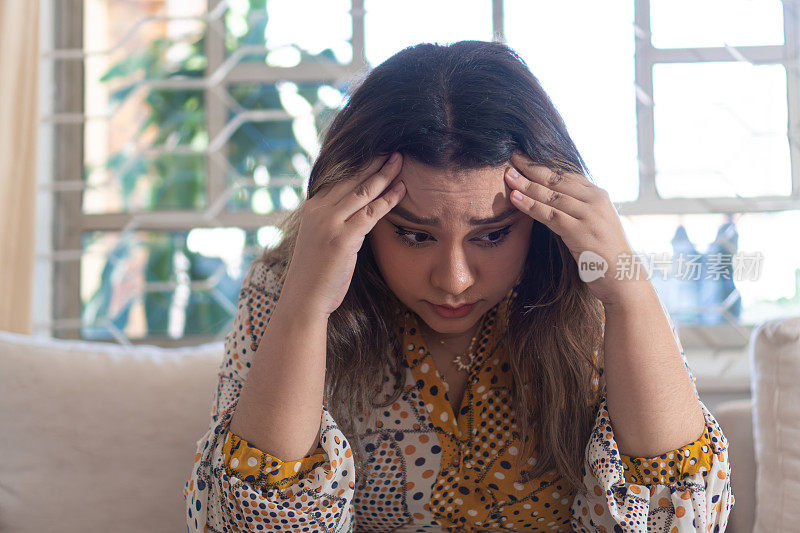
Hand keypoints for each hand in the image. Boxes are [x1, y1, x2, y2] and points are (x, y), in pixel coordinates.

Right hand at [281, 152, 406, 316]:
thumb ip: (334, 222)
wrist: (303, 300)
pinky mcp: (342, 238)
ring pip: (363, 191)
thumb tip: (356, 212)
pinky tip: (402, 190)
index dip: (361, 165)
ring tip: (401, 161)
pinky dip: (389, 200)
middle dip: (375, 162)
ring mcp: (329, 223)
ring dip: (385, 174)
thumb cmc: (316, 275)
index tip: (378, 154)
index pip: (340, 179)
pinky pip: (371, 213)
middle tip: (394, 150)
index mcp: (312, 208)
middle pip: (352, 179)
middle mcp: (318, 210)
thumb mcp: (321, 240)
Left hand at [503, 150, 645, 305]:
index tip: (524, 157)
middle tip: (512, 158)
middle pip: (558, 180)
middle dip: (532, 168)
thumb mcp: (594, 224)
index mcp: (598, 196)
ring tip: (508, 176)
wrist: (623, 279)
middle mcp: (595, 201)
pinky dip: (531, 205)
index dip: (543, 165)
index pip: (567, 174)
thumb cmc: (604, 254)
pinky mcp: (580, 232)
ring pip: (552, 196)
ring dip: (527, 185)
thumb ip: (578, 208)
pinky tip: (515, 198)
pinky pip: (550, 215)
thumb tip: (554, 199)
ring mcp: (589, 216)